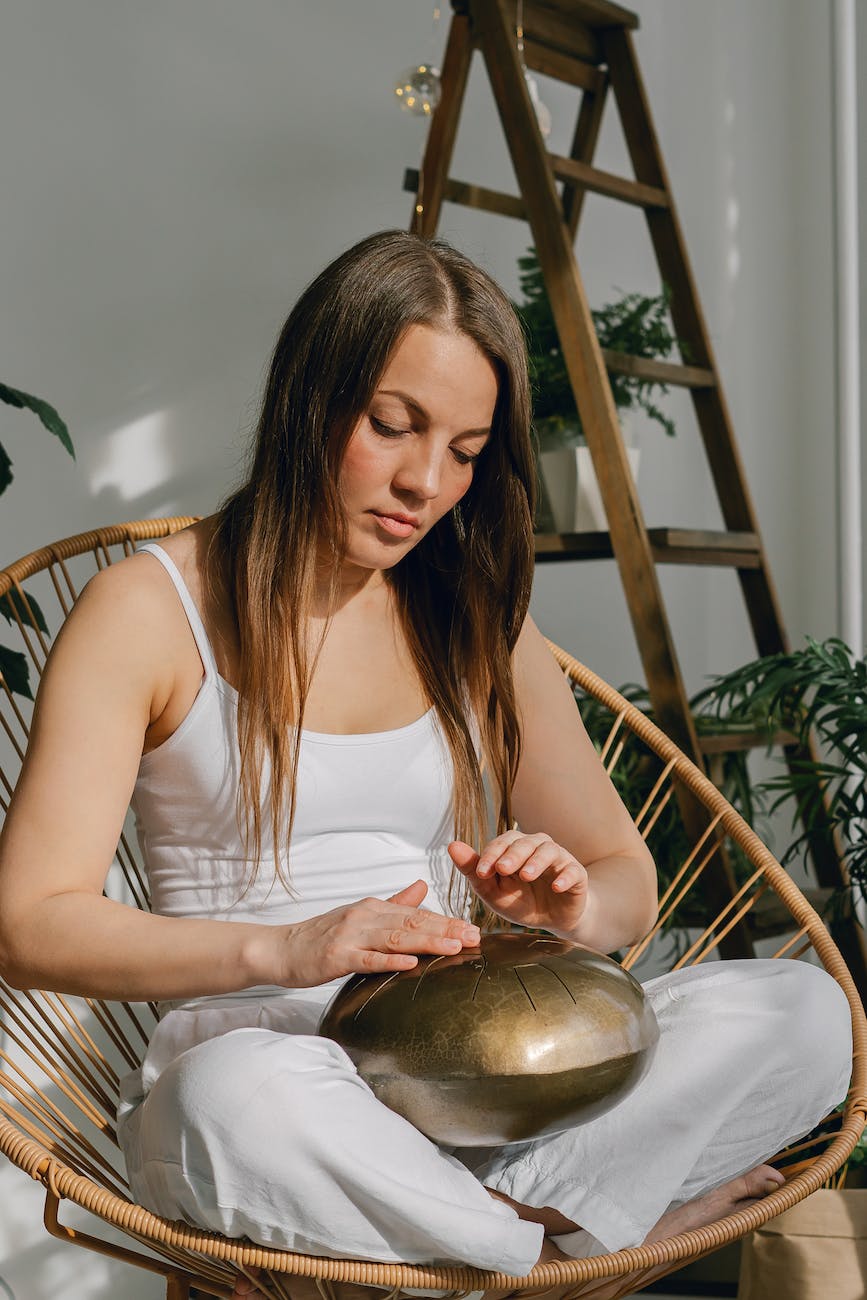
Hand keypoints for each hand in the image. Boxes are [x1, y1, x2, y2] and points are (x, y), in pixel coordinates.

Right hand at [275, 881, 479, 986]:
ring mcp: (350, 936)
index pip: (416, 914)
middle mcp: (365, 917)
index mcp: (373, 908)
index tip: (472, 928)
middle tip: (473, 936)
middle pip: (412, 923)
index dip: (445, 921)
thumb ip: (394, 903)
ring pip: (395, 938)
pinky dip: (390, 961)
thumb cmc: (321, 936)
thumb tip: (423, 886)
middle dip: (445, 929)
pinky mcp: (337, 957)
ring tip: (453, 946)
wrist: (281, 949)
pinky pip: (368, 959)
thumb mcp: (361, 914)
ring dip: (427, 941)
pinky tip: (411, 963)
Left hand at [448, 832, 589, 937]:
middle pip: (524, 842)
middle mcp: (536, 847)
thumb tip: (452, 845)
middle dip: (512, 855)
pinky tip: (556, 886)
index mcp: (514, 848)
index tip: (481, 872)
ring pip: (548, 850)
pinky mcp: (576, 874)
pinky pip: (572, 871)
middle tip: (502, 869)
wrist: (552, 920)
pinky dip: (565, 877)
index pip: (501, 843)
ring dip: (536, 862)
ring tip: (527, 875)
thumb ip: (474, 871)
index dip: (491, 855)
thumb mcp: (494, 892)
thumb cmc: (521, 902)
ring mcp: (558, 859)